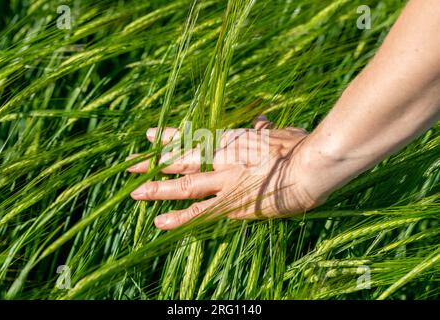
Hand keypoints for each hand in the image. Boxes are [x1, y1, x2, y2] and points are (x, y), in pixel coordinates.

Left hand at [128, 116, 323, 229]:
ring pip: (184, 187)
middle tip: (131, 165)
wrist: (310, 167)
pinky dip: (180, 218)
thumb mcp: (279, 132)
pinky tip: (160, 222)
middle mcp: (222, 161)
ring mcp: (225, 184)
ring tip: (135, 193)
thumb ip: (265, 129)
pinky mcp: (233, 206)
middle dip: (155, 164)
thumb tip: (261, 121)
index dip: (170, 138)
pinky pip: (201, 213)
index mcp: (231, 141)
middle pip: (181, 161)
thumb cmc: (299, 146)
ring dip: (158, 189)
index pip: (193, 139)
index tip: (151, 136)